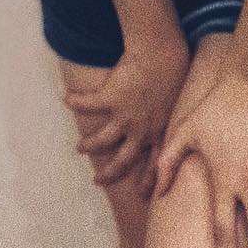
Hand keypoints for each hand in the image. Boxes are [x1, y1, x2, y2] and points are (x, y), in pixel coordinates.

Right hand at [64, 37, 190, 198]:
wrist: (162, 52)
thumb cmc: (176, 70)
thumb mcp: (182, 100)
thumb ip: (176, 114)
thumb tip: (178, 118)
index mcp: (161, 130)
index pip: (156, 163)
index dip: (149, 181)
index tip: (143, 194)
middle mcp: (141, 129)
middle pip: (123, 160)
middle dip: (110, 173)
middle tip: (98, 181)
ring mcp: (124, 116)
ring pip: (102, 140)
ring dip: (90, 146)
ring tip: (79, 148)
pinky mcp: (109, 98)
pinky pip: (87, 103)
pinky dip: (75, 101)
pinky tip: (66, 99)